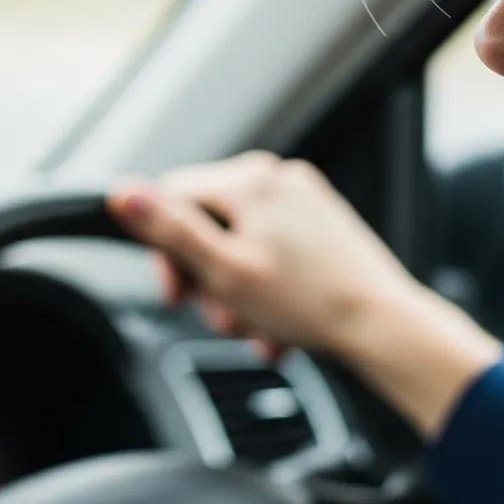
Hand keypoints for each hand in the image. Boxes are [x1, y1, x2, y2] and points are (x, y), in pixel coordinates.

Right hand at [106, 150, 502, 435]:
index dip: (166, 253)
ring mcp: (302, 199)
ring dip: (238, 293)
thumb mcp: (224, 271)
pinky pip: (272, 252)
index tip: (176, 296)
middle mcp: (276, 177)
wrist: (382, 325)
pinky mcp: (320, 223)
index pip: (172, 200)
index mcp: (249, 179)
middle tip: (228, 315)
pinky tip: (279, 323)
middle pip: (207, 226)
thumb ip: (170, 230)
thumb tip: (122, 191)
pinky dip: (268, 289)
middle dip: (210, 280)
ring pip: (239, 246)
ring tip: (261, 325)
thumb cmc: (309, 301)